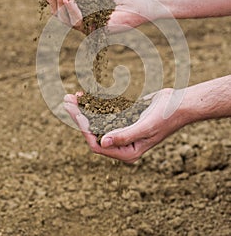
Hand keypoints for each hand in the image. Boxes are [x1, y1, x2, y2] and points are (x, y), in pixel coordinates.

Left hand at [64, 88, 185, 162]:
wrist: (179, 104)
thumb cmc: (166, 117)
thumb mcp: (145, 128)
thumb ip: (124, 136)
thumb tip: (102, 142)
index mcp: (127, 151)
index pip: (98, 145)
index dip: (84, 129)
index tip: (76, 112)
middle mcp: (122, 143)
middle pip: (94, 132)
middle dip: (80, 117)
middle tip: (67, 101)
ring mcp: (122, 129)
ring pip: (97, 121)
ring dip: (85, 109)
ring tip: (71, 96)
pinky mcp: (123, 117)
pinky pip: (105, 112)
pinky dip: (95, 104)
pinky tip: (86, 94)